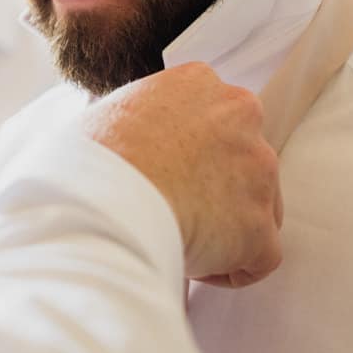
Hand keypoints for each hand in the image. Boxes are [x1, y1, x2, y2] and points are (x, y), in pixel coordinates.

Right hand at [80, 62, 281, 286]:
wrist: (103, 201)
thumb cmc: (90, 161)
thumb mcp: (110, 113)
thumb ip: (144, 121)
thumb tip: (133, 143)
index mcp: (199, 83)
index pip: (215, 118)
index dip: (193, 155)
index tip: (167, 176)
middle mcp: (240, 117)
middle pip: (243, 161)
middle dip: (215, 191)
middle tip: (172, 208)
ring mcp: (258, 172)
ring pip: (257, 208)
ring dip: (224, 228)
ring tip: (178, 237)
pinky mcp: (259, 226)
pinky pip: (261, 257)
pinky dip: (231, 270)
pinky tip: (192, 265)